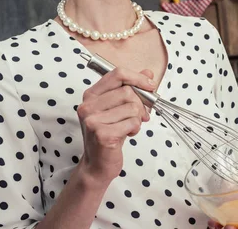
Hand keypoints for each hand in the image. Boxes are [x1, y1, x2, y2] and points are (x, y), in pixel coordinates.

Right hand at [76, 67, 155, 183]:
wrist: (98, 165)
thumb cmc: (109, 135)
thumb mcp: (119, 108)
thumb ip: (132, 89)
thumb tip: (148, 73)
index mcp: (91, 95)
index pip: (117, 74)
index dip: (137, 78)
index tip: (150, 86)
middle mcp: (88, 106)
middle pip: (128, 92)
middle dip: (140, 105)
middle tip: (139, 117)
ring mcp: (93, 120)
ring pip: (132, 107)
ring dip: (137, 119)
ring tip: (129, 127)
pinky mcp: (102, 134)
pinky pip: (132, 122)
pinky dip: (135, 129)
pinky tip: (127, 135)